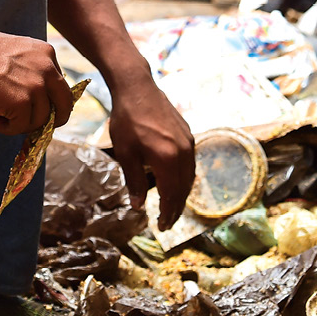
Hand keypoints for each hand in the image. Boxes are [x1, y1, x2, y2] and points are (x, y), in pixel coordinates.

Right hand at [0, 31, 72, 135]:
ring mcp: (36, 87)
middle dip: (53, 120)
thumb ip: (32, 69)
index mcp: (47, 54)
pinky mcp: (22, 103)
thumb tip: (36, 98)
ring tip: (3, 119)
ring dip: (23, 124)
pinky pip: (23, 127)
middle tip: (36, 125)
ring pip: (41, 119)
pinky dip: (10, 129)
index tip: (41, 109)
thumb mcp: (16, 52)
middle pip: (64, 105)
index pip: (60, 85)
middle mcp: (47, 69)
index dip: (52, 101)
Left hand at [107, 76, 194, 230]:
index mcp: (167, 159)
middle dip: (176, 208)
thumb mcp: (126, 154)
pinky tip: (175, 181)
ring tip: (172, 206)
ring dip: (182, 194)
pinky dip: (184, 178)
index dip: (167, 213)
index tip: (162, 227)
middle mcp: (183, 152)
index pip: (171, 195)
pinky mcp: (188, 134)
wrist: (138, 88)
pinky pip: (190, 163)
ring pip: (190, 176)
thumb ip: (135, 181)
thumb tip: (138, 206)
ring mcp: (188, 142)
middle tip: (167, 222)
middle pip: (184, 188)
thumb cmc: (127, 120)